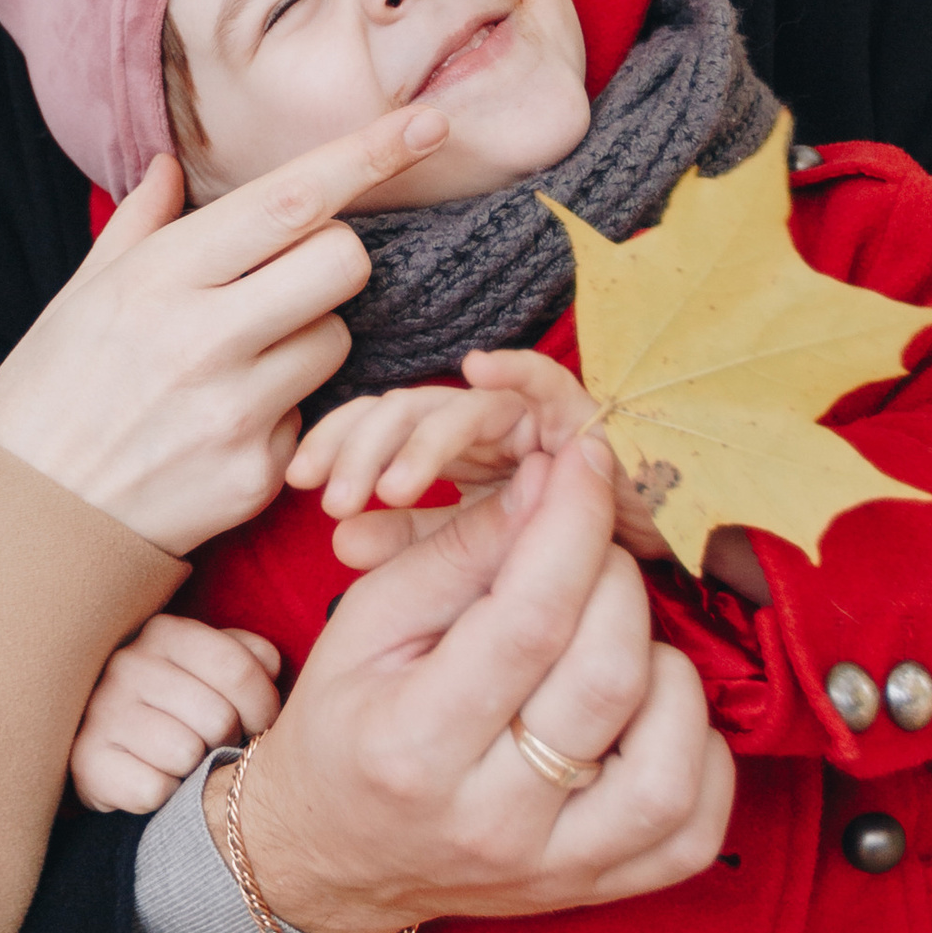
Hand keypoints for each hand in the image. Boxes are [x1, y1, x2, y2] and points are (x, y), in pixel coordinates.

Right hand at [0, 105, 445, 556]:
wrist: (31, 523)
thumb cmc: (47, 396)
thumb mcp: (77, 297)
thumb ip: (138, 227)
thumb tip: (171, 166)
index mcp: (160, 279)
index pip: (291, 200)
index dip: (369, 155)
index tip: (429, 124)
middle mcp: (204, 339)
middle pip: (344, 262)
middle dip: (335, 257)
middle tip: (288, 278)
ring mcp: (237, 412)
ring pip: (339, 339)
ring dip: (310, 336)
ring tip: (242, 360)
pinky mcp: (259, 474)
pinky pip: (314, 416)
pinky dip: (285, 411)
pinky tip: (226, 424)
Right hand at [69, 618, 281, 815]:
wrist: (103, 743)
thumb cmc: (173, 703)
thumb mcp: (206, 667)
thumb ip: (245, 656)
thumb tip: (270, 667)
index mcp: (165, 632)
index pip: (238, 669)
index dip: (263, 707)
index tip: (259, 724)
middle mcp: (127, 663)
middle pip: (219, 718)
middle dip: (229, 742)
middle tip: (214, 744)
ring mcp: (102, 710)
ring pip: (187, 755)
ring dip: (195, 769)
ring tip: (182, 759)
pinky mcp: (86, 759)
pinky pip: (156, 790)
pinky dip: (165, 794)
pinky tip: (154, 778)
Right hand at [220, 442, 734, 932]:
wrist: (332, 858)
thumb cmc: (346, 727)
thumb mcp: (367, 623)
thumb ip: (460, 553)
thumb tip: (549, 484)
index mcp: (412, 746)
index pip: (529, 620)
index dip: (573, 524)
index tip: (585, 462)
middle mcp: (489, 819)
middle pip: (606, 678)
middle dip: (615, 579)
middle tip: (586, 551)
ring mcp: (552, 867)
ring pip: (670, 763)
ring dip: (666, 673)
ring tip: (617, 641)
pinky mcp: (597, 889)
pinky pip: (695, 830)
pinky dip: (699, 753)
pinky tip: (655, 711)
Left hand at [288, 350, 592, 522]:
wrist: (636, 566)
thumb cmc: (550, 551)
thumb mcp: (469, 551)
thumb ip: (411, 541)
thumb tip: (339, 539)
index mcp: (445, 448)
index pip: (373, 427)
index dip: (332, 444)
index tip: (295, 482)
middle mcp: (477, 423)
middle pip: (403, 409)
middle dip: (360, 448)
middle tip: (333, 498)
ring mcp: (525, 416)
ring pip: (458, 405)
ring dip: (421, 443)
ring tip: (391, 491)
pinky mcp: (578, 418)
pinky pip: (544, 381)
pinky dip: (516, 368)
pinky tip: (482, 366)